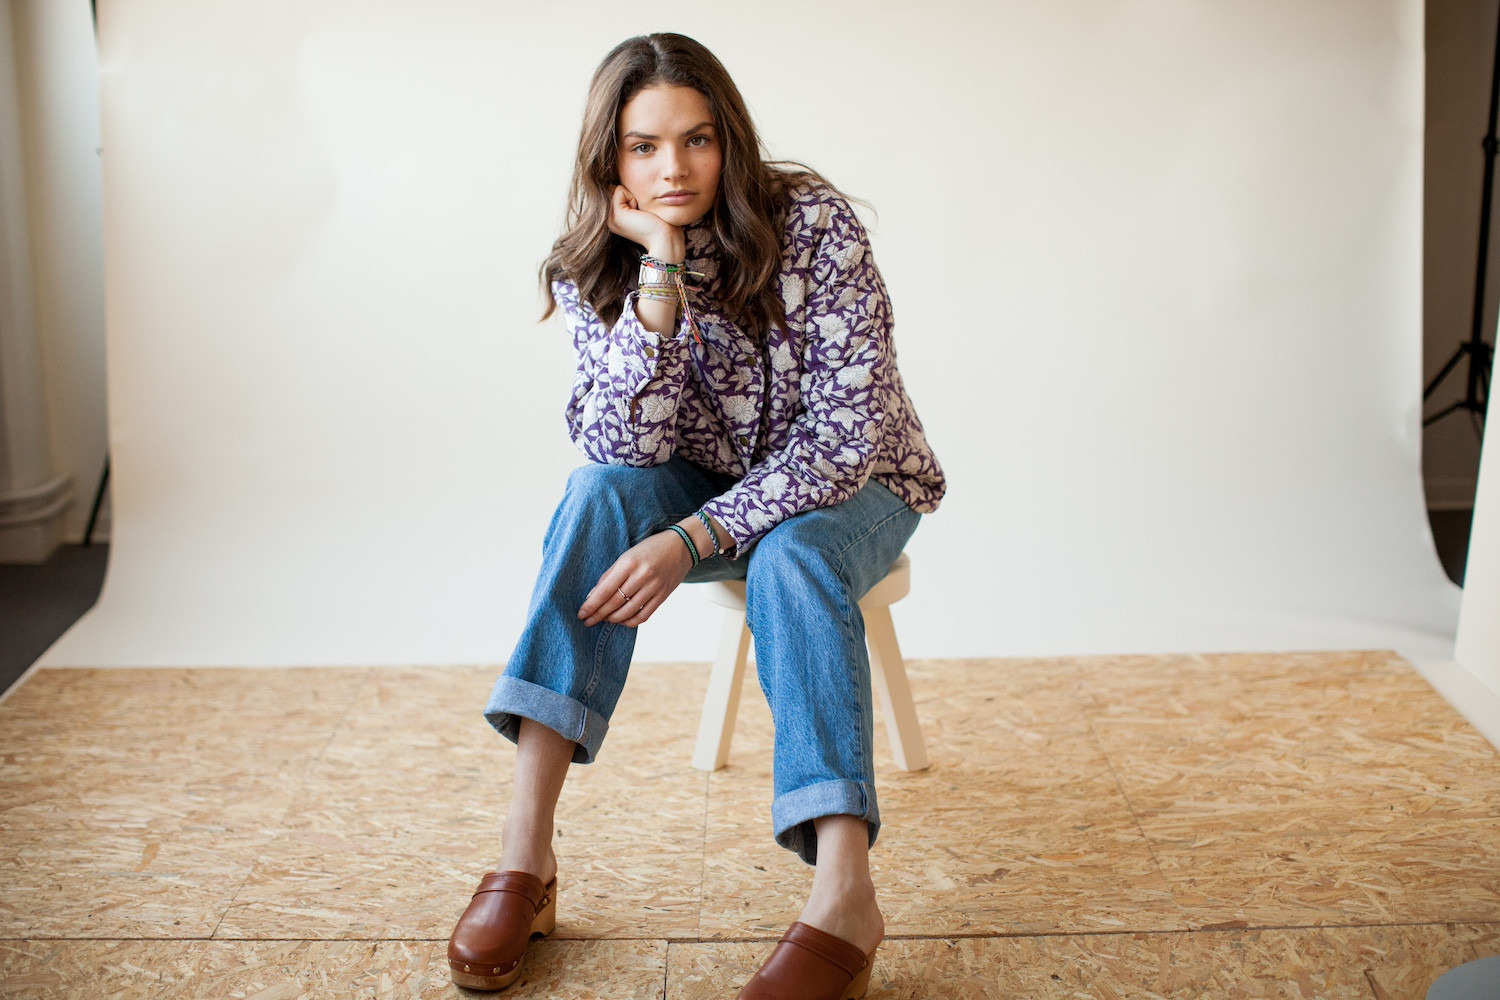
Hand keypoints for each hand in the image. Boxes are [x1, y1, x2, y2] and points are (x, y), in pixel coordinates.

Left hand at [578, 529, 694, 627]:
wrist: (681, 546)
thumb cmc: (650, 549)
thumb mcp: (627, 555)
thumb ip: (610, 575)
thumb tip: (592, 595)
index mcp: (629, 563)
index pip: (605, 590)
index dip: (591, 605)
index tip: (581, 614)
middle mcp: (641, 576)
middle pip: (614, 603)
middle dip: (598, 615)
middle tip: (587, 621)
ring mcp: (654, 587)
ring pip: (628, 612)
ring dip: (612, 619)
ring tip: (603, 620)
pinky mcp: (663, 596)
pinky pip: (643, 615)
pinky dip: (630, 622)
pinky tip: (621, 621)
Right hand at [608, 185, 684, 261]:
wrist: (664, 239)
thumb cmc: (660, 224)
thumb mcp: (643, 209)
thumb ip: (632, 198)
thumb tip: (624, 183)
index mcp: (616, 219)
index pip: (618, 193)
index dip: (632, 196)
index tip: (642, 212)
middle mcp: (611, 220)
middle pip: (617, 190)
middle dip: (632, 196)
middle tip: (642, 214)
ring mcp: (612, 218)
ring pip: (618, 189)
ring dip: (633, 197)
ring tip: (641, 214)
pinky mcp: (616, 215)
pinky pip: (619, 190)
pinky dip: (632, 197)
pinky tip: (639, 213)